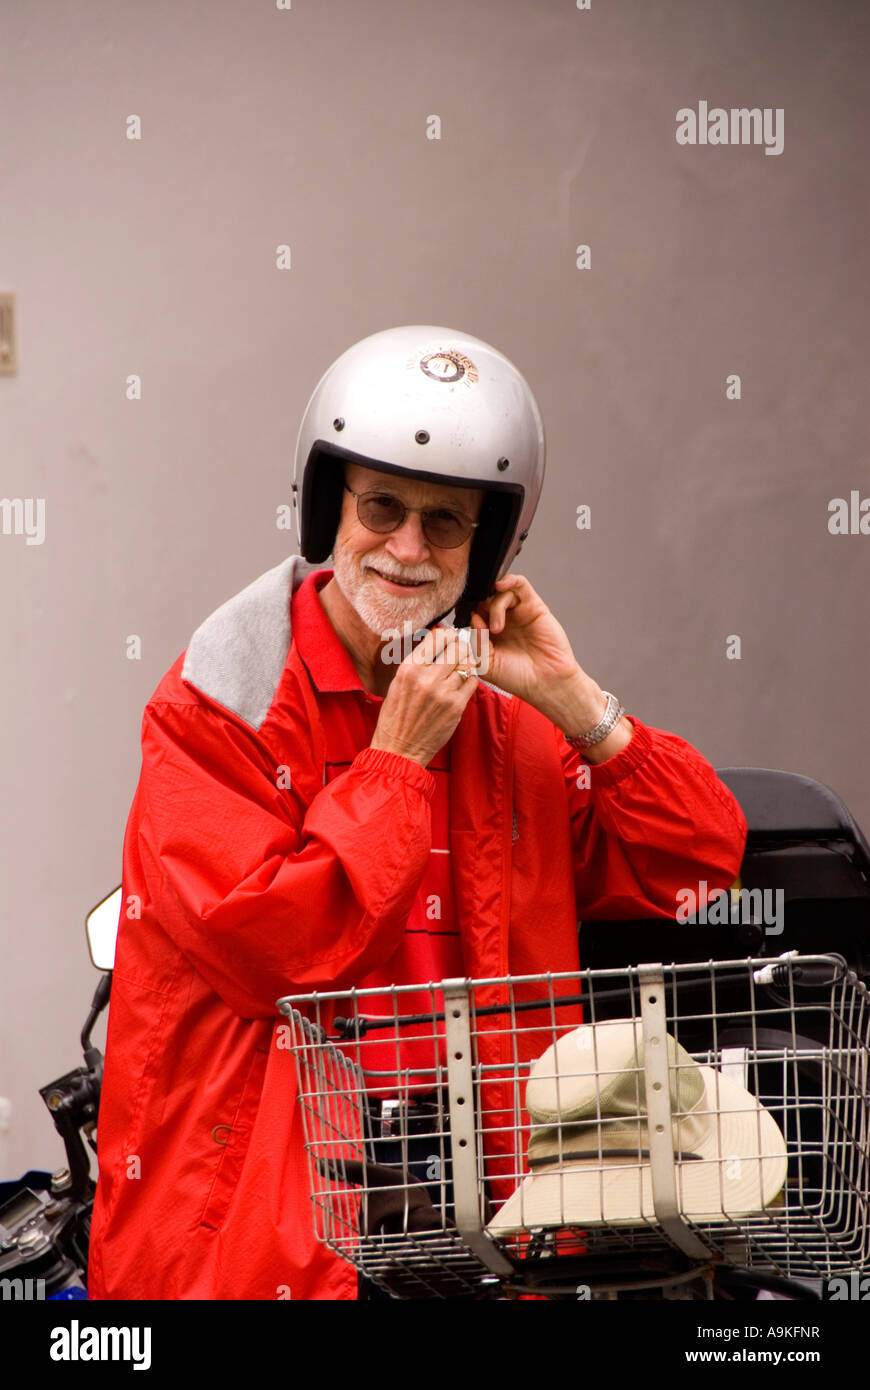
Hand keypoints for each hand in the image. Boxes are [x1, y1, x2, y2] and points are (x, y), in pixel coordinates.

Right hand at [369, 626, 479, 766]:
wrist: (399, 748)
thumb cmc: (396, 716)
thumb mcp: (398, 683)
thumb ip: (418, 662)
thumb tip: (436, 641)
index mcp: (409, 668)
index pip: (438, 636)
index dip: (447, 636)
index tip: (448, 640)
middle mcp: (427, 678)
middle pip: (458, 647)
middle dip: (460, 649)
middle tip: (457, 655)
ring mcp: (444, 693)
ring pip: (468, 664)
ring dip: (465, 665)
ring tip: (458, 671)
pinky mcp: (456, 707)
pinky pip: (473, 682)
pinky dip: (469, 681)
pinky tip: (460, 686)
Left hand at [469, 574, 581, 707]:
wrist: (544, 683)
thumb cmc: (517, 677)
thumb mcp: (486, 663)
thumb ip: (476, 640)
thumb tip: (473, 616)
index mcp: (488, 631)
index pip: (472, 610)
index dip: (464, 609)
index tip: (460, 616)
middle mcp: (502, 618)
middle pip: (484, 597)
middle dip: (476, 602)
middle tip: (475, 615)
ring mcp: (518, 611)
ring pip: (499, 592)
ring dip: (493, 606)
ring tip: (496, 629)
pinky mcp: (533, 605)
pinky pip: (520, 584)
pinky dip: (509, 580)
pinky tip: (500, 586)